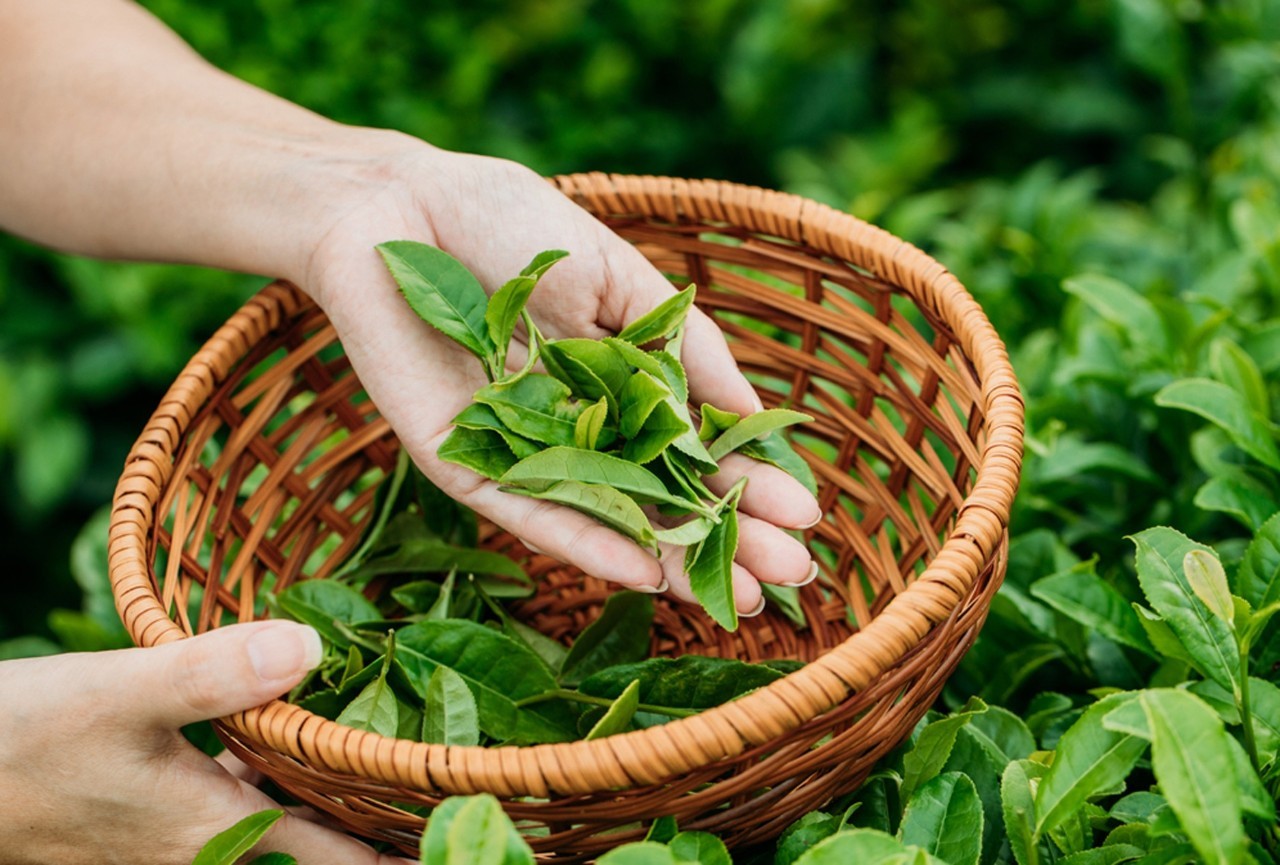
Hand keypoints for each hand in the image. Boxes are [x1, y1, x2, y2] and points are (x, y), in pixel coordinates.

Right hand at [0, 621, 412, 864]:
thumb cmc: (25, 739)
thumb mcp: (121, 694)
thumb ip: (214, 675)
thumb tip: (313, 646)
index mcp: (217, 832)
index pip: (339, 862)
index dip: (402, 856)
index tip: (470, 833)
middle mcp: (208, 847)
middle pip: (320, 848)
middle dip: (380, 828)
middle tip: (452, 789)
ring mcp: (182, 835)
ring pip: (284, 822)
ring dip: (333, 799)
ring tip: (393, 758)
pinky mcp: (160, 811)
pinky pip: (245, 799)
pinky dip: (282, 774)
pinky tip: (295, 731)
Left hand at [297, 138, 821, 614]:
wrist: (402, 207)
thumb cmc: (512, 224)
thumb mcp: (624, 280)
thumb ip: (684, 349)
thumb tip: (754, 414)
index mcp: (620, 385)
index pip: (695, 448)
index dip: (747, 482)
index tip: (807, 513)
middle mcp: (578, 430)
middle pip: (662, 495)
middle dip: (728, 534)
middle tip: (794, 573)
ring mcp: (524, 454)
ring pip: (609, 518)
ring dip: (674, 557)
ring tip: (743, 594)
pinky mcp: (467, 464)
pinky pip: (531, 513)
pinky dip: (586, 544)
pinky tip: (645, 575)